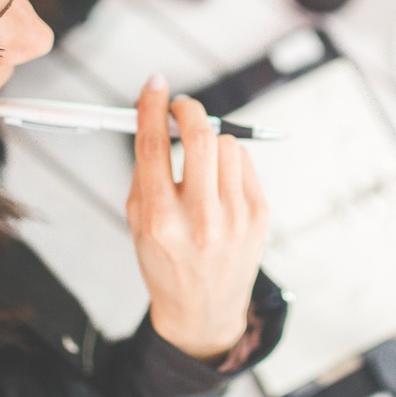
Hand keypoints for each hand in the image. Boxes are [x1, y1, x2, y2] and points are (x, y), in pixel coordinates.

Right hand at [126, 75, 269, 361]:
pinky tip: (219, 182)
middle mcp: (199, 219)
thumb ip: (144, 170)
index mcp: (159, 220)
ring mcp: (234, 218)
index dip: (152, 106)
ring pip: (227, 145)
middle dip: (189, 109)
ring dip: (210, 141)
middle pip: (199, 136)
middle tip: (180, 107)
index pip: (153, 146)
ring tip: (200, 162)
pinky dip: (229, 161)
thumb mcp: (136, 222)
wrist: (202, 311)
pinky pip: (245, 163)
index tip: (154, 85)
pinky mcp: (259, 216)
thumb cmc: (165, 261)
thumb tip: (154, 115)